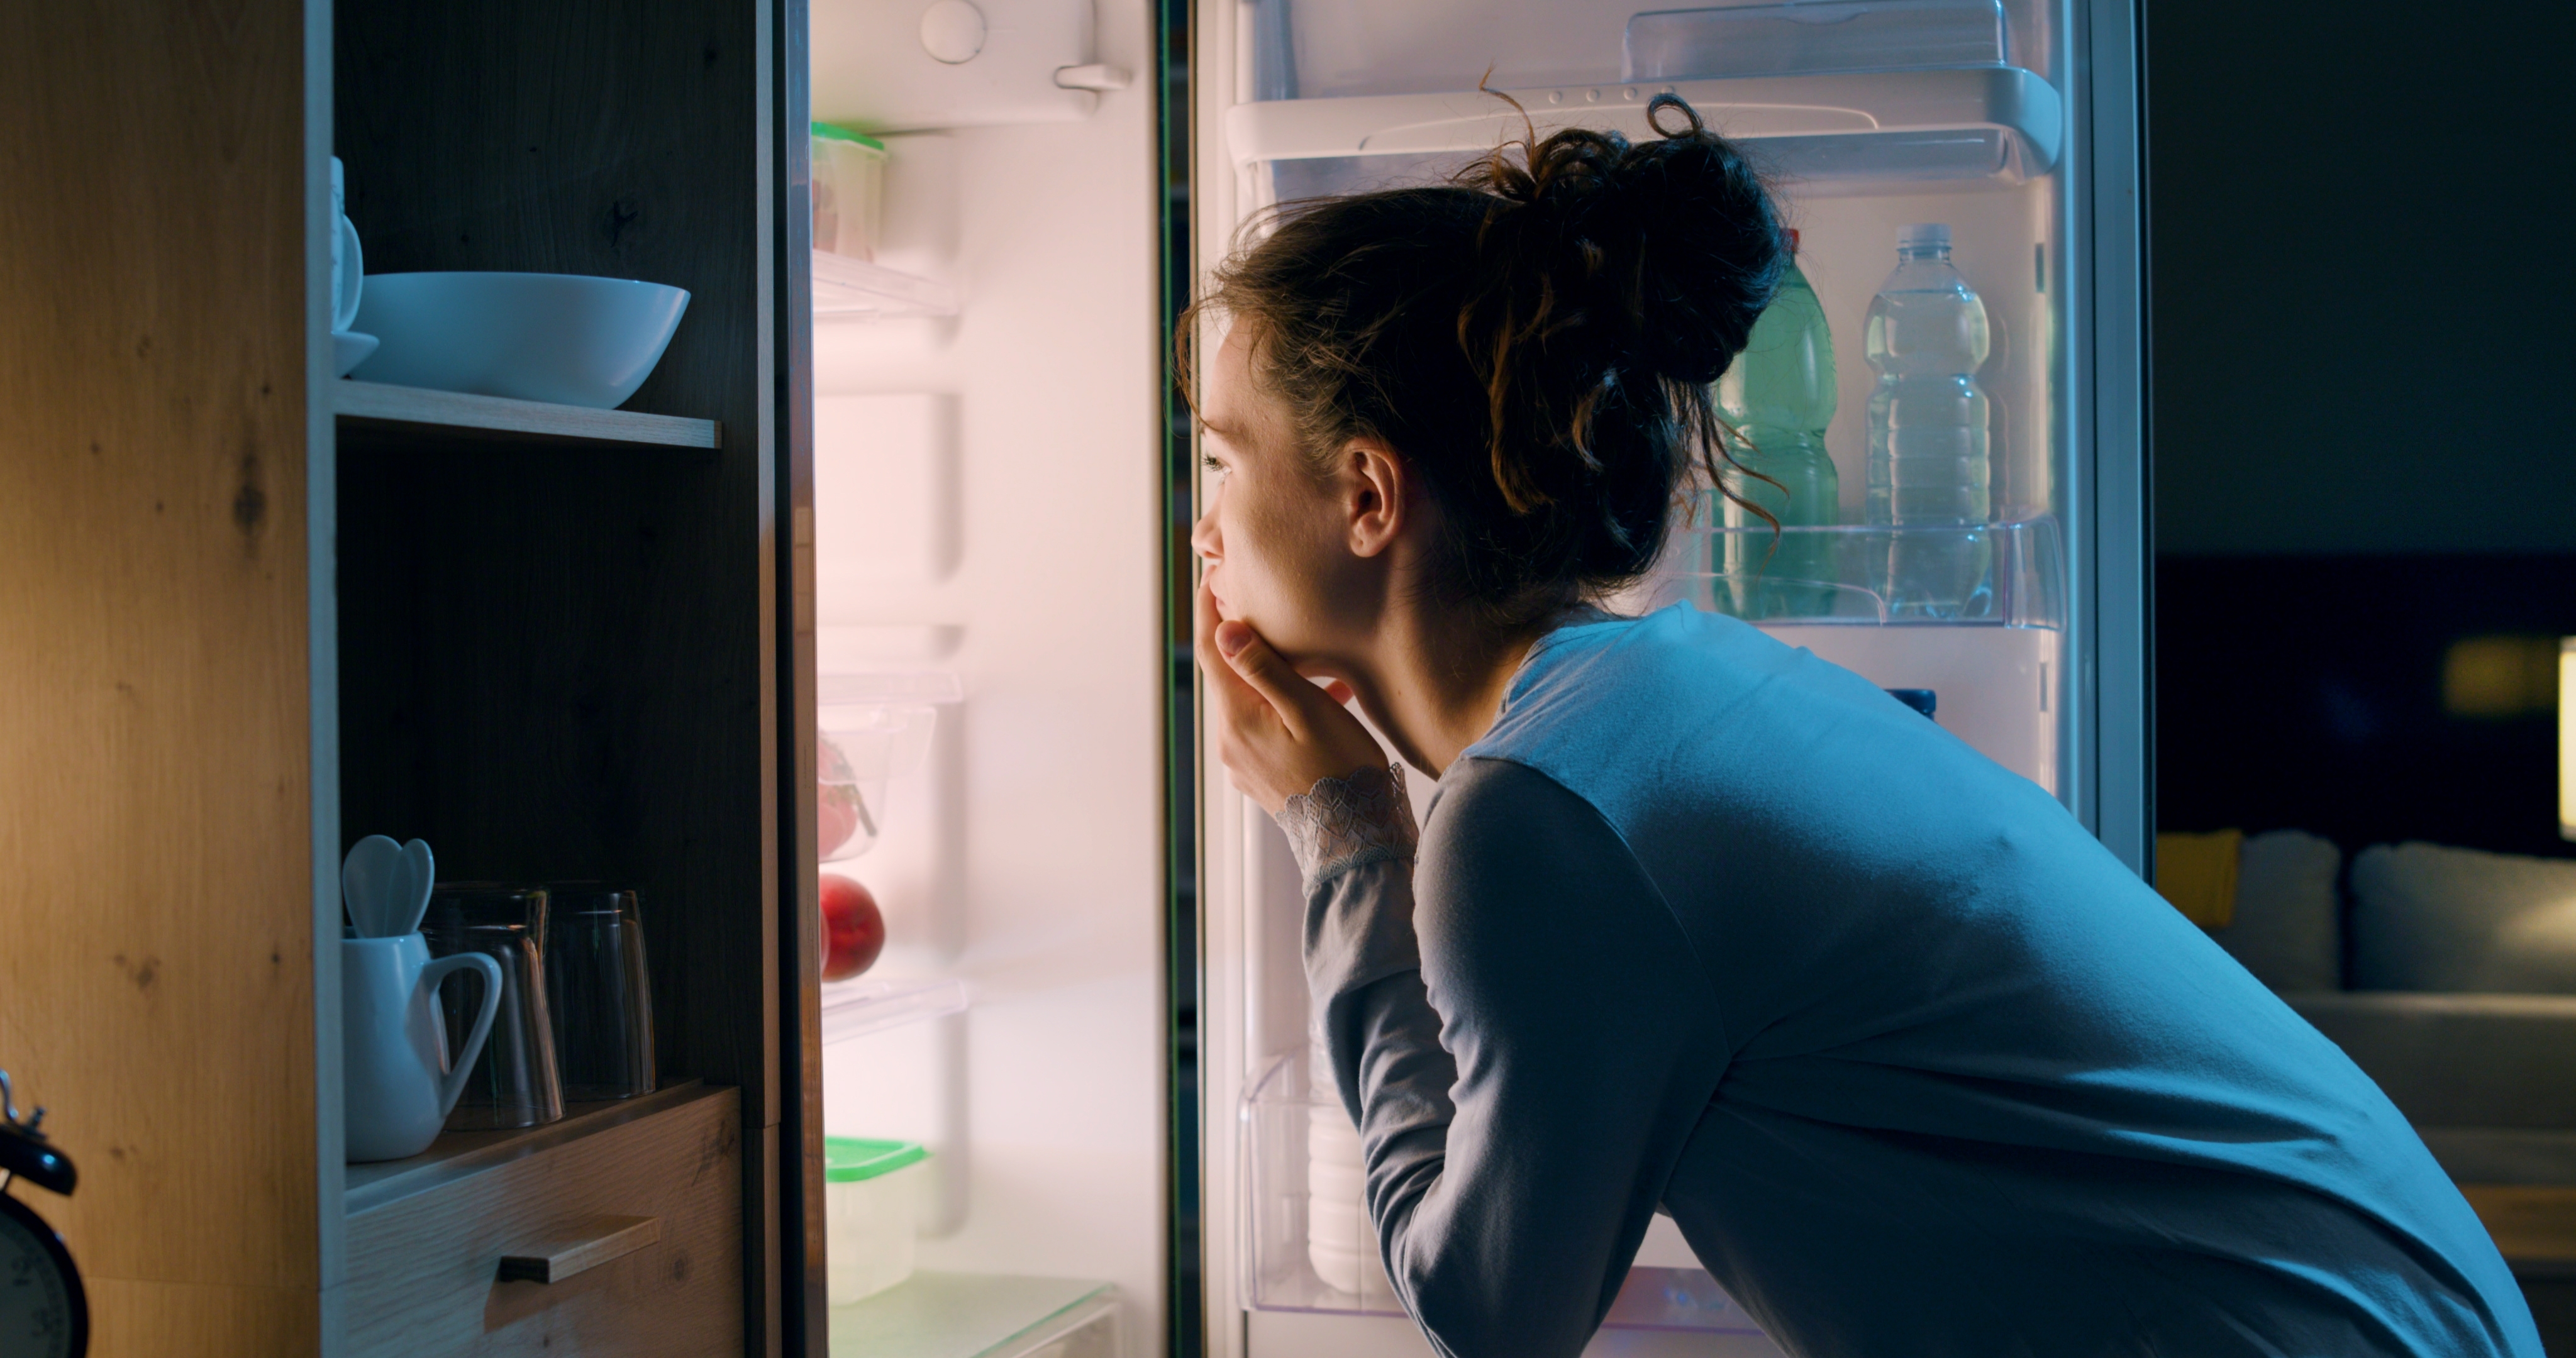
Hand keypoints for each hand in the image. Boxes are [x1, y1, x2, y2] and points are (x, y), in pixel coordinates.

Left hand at [1195, 578, 1387, 814]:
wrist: (1354, 838)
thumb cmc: (1341, 769)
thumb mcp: (1309, 710)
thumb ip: (1266, 670)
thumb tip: (1226, 632)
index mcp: (1237, 720)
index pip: (1211, 652)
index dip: (1209, 612)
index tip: (1209, 577)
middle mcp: (1229, 742)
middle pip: (1227, 676)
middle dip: (1243, 642)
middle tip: (1261, 604)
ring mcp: (1241, 763)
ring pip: (1248, 702)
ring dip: (1271, 677)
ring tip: (1310, 661)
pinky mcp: (1258, 776)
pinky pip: (1261, 728)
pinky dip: (1280, 707)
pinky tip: (1318, 703)